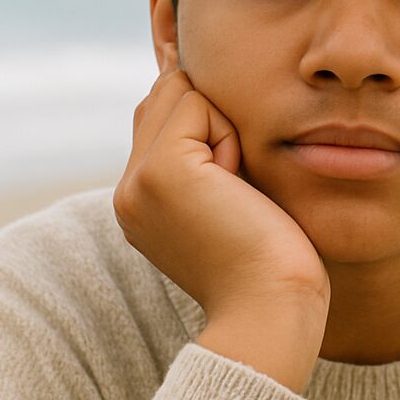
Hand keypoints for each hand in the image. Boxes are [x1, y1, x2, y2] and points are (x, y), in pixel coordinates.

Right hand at [114, 42, 330, 319]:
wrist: (271, 309)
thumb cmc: (272, 260)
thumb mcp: (228, 200)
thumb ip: (205, 155)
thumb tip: (202, 90)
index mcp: (141, 201)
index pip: (158, 115)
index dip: (205, 123)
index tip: (230, 185)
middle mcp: (128, 190)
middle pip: (164, 95)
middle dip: (212, 121)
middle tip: (233, 189)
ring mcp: (136, 180)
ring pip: (179, 92)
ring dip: (222, 128)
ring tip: (233, 189)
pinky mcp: (160, 169)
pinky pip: (197, 104)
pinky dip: (228, 135)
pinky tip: (234, 185)